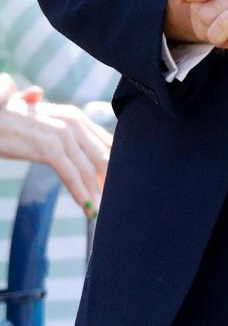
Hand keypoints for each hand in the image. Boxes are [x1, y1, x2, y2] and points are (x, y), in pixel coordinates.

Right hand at [0, 79, 111, 214]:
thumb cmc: (8, 119)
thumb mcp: (39, 122)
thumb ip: (59, 126)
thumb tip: (63, 116)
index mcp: (74, 116)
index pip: (104, 141)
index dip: (113, 162)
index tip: (118, 181)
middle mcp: (73, 122)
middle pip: (101, 155)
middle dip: (109, 179)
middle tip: (115, 200)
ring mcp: (62, 135)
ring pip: (88, 168)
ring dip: (97, 191)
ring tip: (101, 209)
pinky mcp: (48, 148)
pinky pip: (71, 174)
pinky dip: (81, 193)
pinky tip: (88, 208)